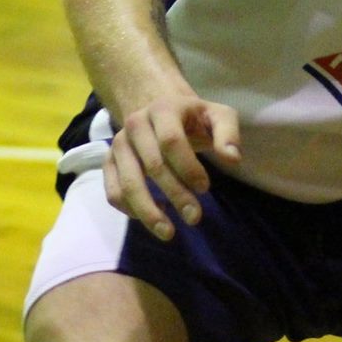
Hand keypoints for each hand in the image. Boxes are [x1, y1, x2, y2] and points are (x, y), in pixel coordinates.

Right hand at [102, 92, 241, 241]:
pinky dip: (130, 210)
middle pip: (152, 165)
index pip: (171, 140)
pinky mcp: (108, 162)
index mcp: (163, 109)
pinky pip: (113, 192)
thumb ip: (228, 134)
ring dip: (147, 212)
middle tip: (195, 218)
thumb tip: (232, 158)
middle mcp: (135, 124)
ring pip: (128, 183)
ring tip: (168, 233)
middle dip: (175, 194)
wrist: (161, 111)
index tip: (205, 189)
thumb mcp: (218, 116)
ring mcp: (119, 144)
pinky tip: (155, 215)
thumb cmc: (194, 119)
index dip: (187, 168)